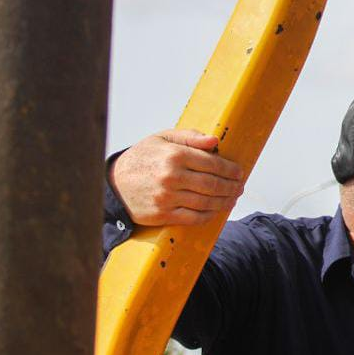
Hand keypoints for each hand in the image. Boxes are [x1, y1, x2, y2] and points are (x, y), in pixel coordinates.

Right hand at [109, 129, 243, 225]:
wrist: (113, 182)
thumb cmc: (142, 157)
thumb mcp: (162, 138)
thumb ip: (190, 136)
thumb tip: (215, 141)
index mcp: (174, 155)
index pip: (212, 163)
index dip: (230, 169)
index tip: (239, 172)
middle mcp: (172, 177)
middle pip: (212, 184)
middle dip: (231, 186)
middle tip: (240, 186)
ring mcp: (167, 198)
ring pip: (206, 202)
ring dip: (224, 201)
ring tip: (233, 198)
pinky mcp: (162, 215)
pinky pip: (193, 218)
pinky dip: (209, 215)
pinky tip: (216, 211)